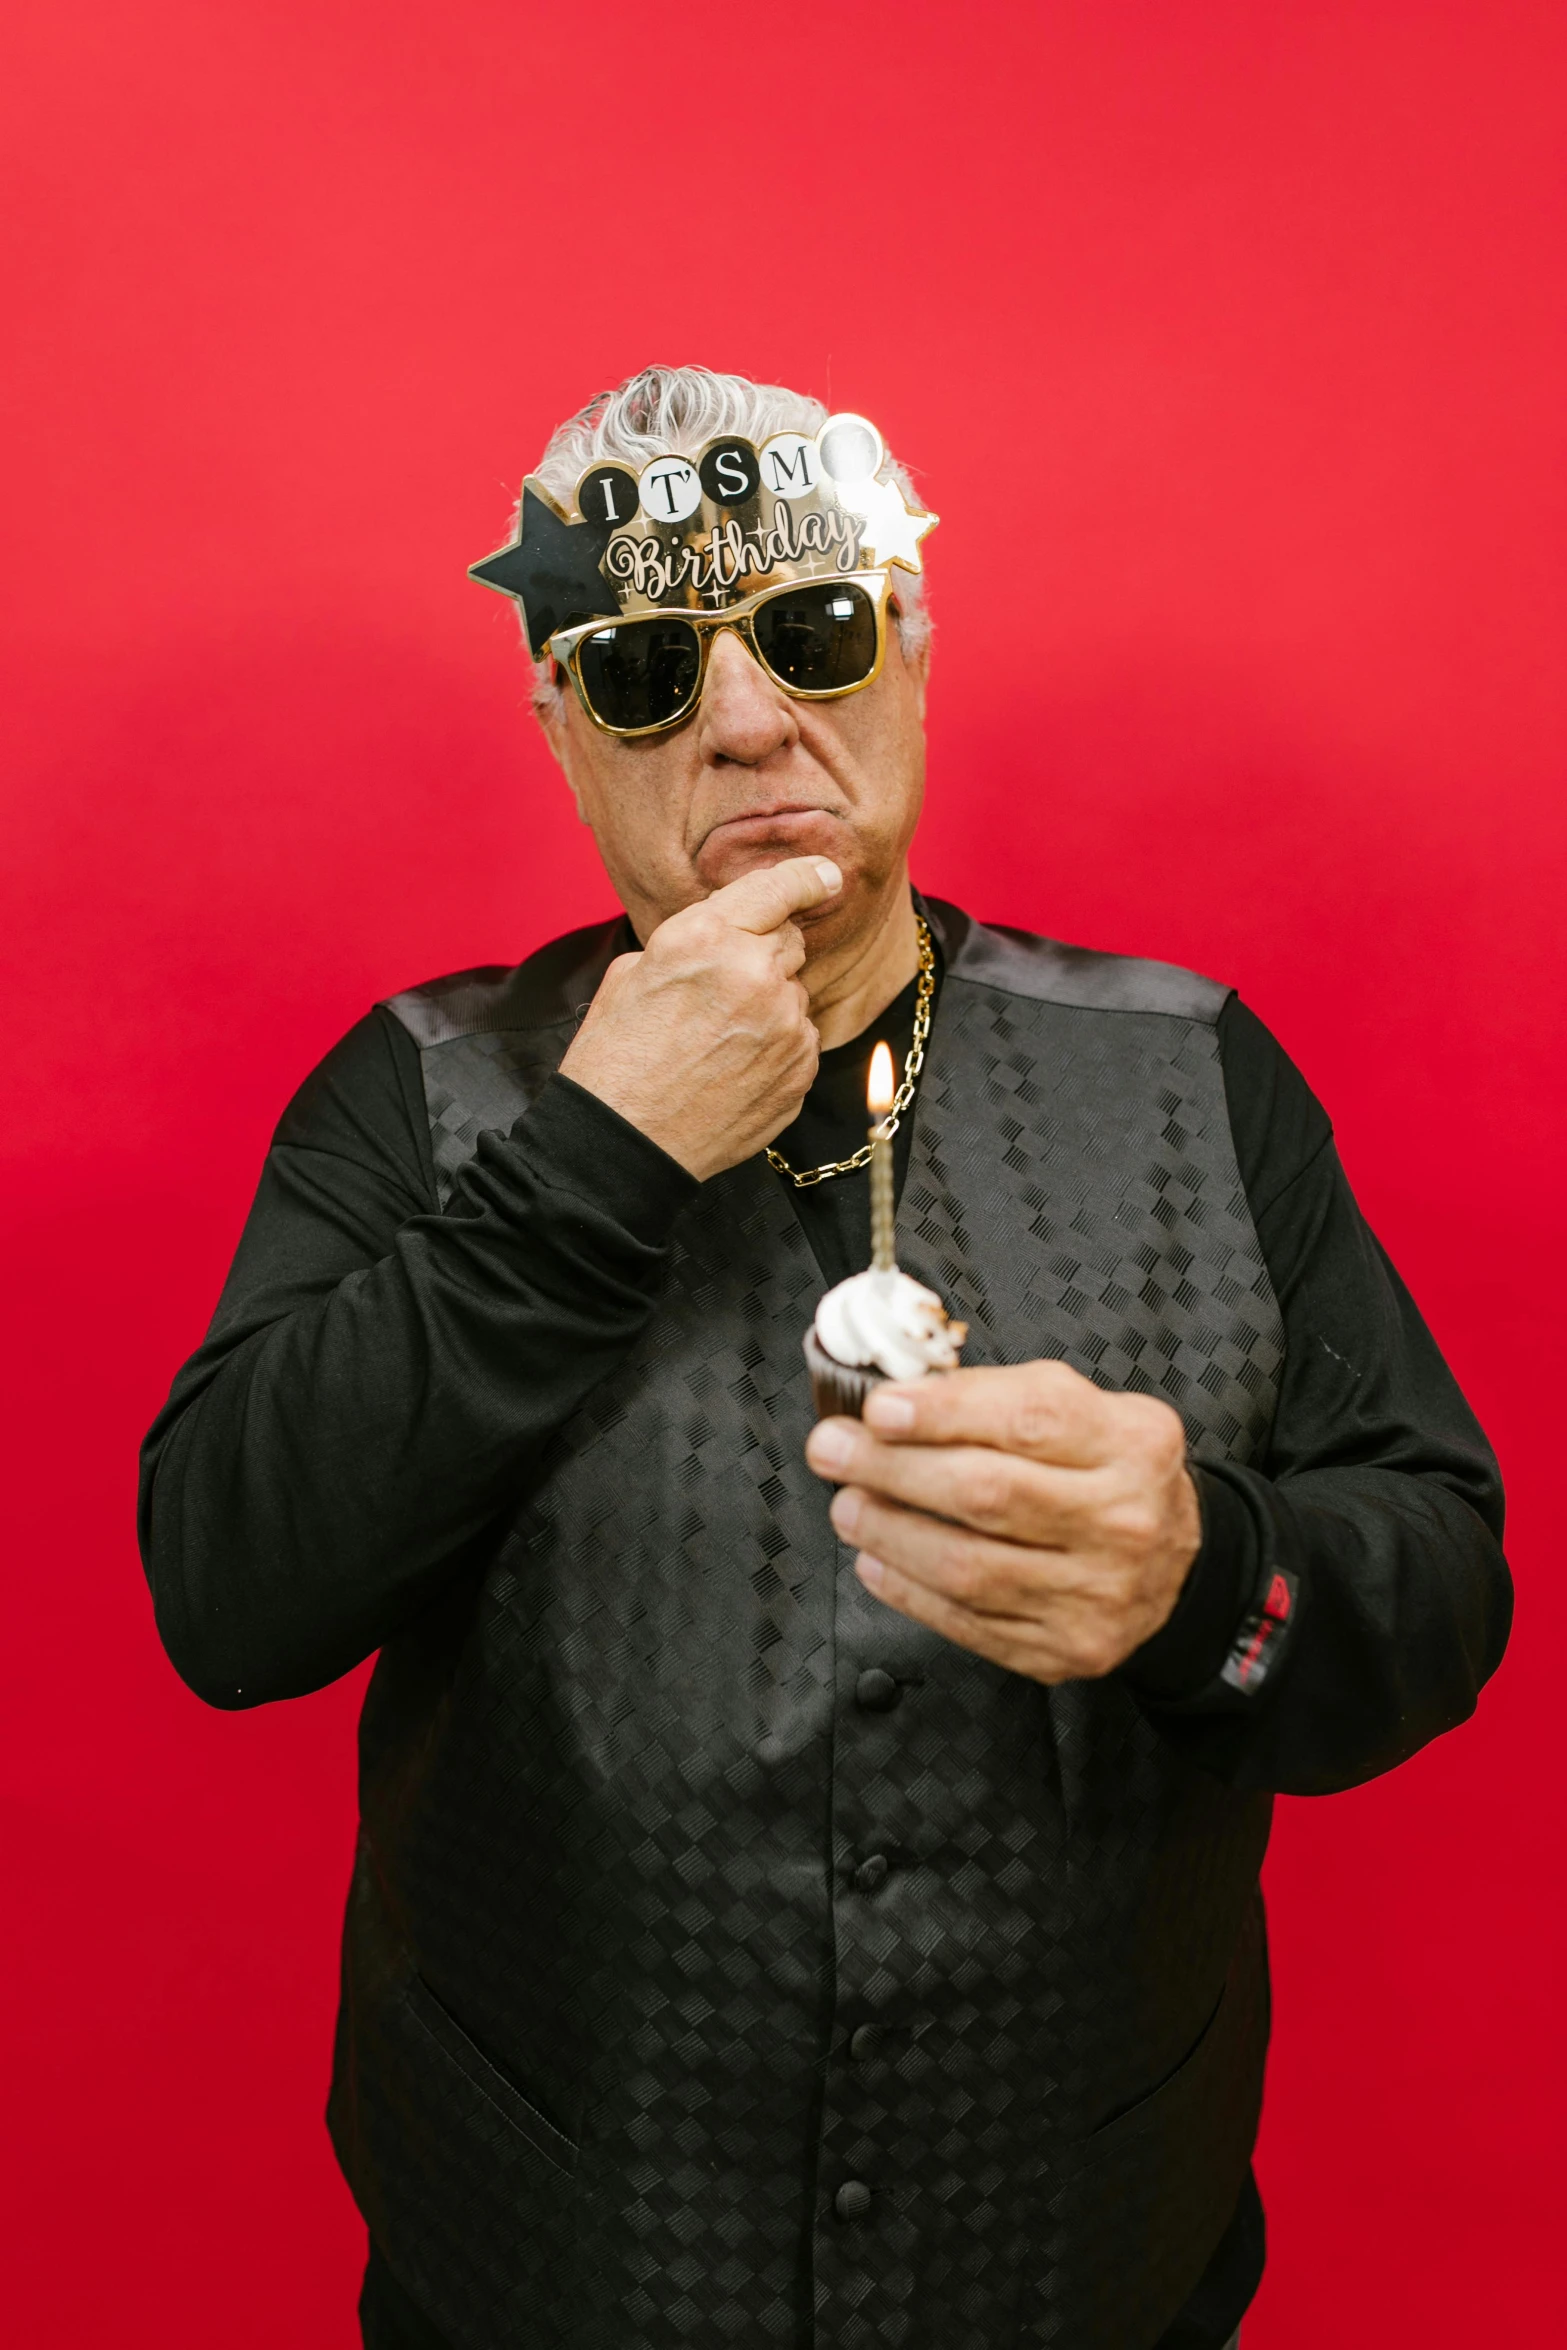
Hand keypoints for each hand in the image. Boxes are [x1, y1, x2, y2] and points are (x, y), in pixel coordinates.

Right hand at [559, 856, 840, 1180]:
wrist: (625, 1141)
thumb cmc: (616, 1058)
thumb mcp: (632, 973)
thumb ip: (692, 940)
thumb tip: (731, 931)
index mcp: (705, 937)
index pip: (777, 888)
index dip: (806, 877)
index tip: (825, 875)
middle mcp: (754, 972)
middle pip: (789, 939)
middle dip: (764, 954)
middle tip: (722, 990)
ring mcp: (784, 1025)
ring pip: (795, 992)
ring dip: (769, 1004)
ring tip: (718, 1041)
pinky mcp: (799, 1069)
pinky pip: (801, 1038)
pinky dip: (777, 1046)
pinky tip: (733, 1068)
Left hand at [803, 1361, 1200, 1682]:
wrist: (1179, 1563)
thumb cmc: (1109, 1472)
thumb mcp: (1080, 1409)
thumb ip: (994, 1396)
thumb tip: (893, 1399)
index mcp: (1130, 1443)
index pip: (1029, 1419)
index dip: (943, 1413)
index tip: (879, 1408)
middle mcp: (1123, 1520)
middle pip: (988, 1494)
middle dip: (893, 1469)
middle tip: (833, 1451)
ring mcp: (1098, 1593)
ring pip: (970, 1568)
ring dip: (890, 1533)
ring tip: (849, 1507)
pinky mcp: (1068, 1648)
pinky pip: (971, 1624)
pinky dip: (910, 1591)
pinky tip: (878, 1561)